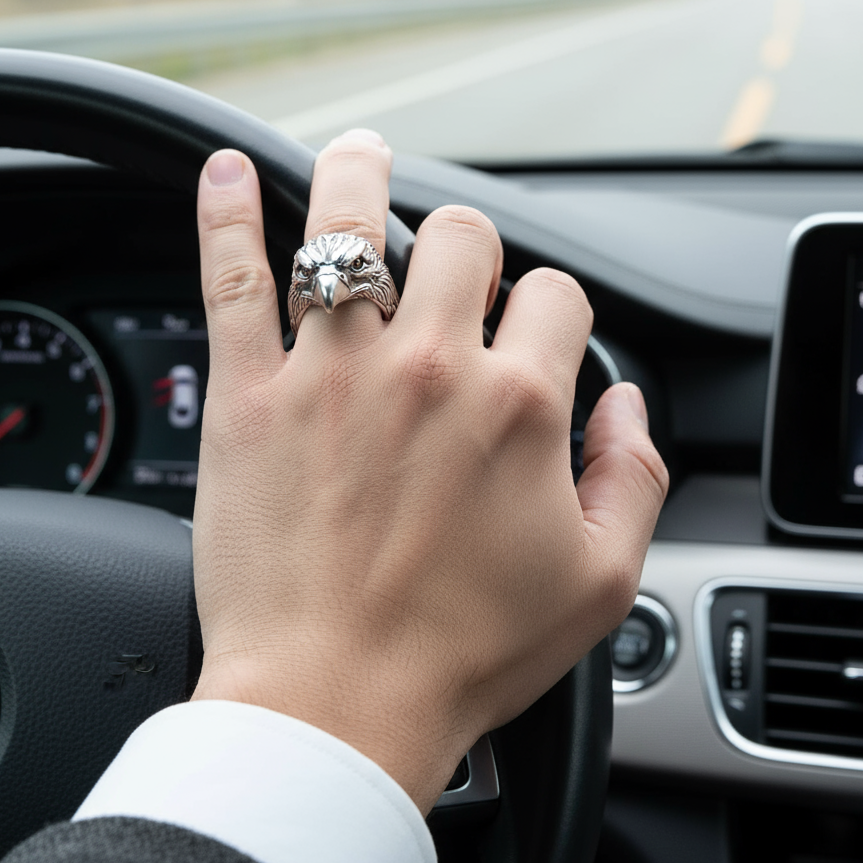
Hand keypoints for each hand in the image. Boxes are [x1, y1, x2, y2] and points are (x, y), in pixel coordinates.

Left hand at [190, 129, 668, 814]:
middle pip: (463, 235)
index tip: (534, 338)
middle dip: (470, 245)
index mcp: (517, 405)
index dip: (553, 310)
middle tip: (454, 276)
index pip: (557, 296)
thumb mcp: (600, 581)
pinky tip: (231, 173)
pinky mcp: (249, 397)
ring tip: (361, 157)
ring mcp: (331, 373)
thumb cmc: (460, 654)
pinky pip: (234, 278)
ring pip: (348, 225)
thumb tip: (625, 404)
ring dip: (360, 178)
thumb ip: (635, 475)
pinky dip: (227, 214)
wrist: (334, 705)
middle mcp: (429, 368)